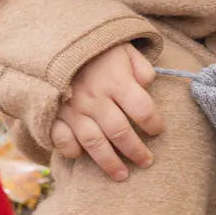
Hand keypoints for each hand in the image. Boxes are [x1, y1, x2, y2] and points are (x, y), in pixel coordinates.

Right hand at [50, 42, 164, 181]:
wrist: (60, 39)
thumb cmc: (99, 49)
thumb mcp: (125, 49)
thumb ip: (141, 69)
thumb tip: (148, 88)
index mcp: (116, 80)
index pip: (142, 108)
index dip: (155, 123)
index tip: (159, 130)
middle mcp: (96, 97)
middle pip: (120, 132)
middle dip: (136, 151)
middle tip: (147, 162)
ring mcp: (74, 109)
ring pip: (95, 143)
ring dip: (110, 163)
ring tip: (123, 175)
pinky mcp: (56, 115)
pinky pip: (63, 141)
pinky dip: (73, 151)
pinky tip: (82, 155)